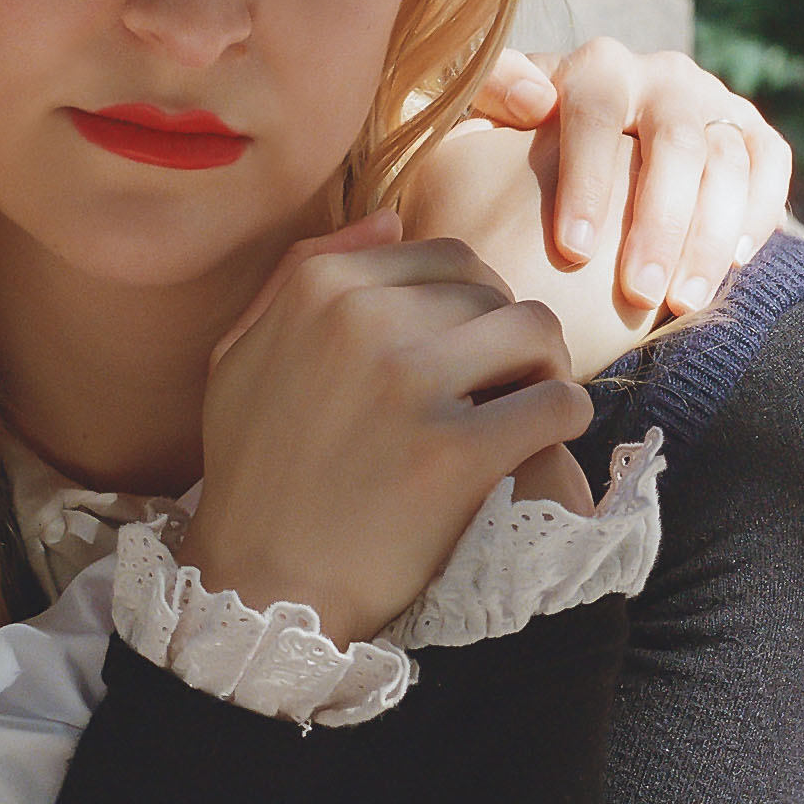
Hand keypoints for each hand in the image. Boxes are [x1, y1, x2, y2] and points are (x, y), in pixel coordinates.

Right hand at [180, 212, 590, 646]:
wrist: (260, 587)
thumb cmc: (252, 474)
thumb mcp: (240, 357)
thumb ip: (300, 273)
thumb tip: (392, 216)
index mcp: (317, 288)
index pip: (442, 255)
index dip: (468, 301)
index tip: (463, 351)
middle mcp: (362, 320)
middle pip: (492, 292)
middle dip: (505, 336)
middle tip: (499, 386)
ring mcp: (410, 384)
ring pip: (536, 334)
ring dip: (543, 368)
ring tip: (525, 406)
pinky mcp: (456, 451)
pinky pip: (556, 403)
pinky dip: (563, 419)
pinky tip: (540, 442)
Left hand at [467, 39, 794, 322]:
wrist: (575, 163)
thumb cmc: (510, 155)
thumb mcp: (476, 122)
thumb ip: (483, 93)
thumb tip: (532, 99)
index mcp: (595, 69)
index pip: (596, 112)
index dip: (588, 178)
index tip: (571, 249)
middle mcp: (660, 77)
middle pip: (675, 142)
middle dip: (658, 222)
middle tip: (639, 292)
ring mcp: (711, 103)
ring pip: (727, 160)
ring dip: (708, 236)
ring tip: (681, 303)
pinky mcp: (750, 132)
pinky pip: (769, 165)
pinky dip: (757, 211)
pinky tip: (732, 266)